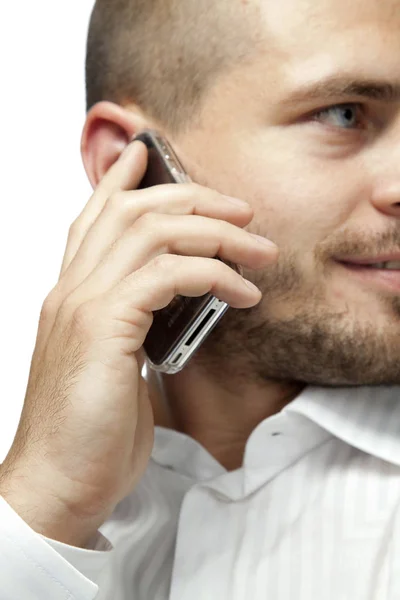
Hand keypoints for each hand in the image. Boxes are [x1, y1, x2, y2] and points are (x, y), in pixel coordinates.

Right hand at [0, 139, 277, 546]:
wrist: (59, 480)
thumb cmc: (90, 429)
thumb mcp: (114, 365)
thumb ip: (133, 324)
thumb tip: (171, 303)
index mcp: (72, 295)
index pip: (93, 218)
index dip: (120, 180)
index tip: (149, 154)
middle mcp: (72, 289)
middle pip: (133, 212)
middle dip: (195, 199)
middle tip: (242, 211)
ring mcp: (84, 304)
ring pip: (154, 232)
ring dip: (217, 234)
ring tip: (259, 251)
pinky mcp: (105, 327)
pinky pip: (168, 274)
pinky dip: (214, 275)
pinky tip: (243, 295)